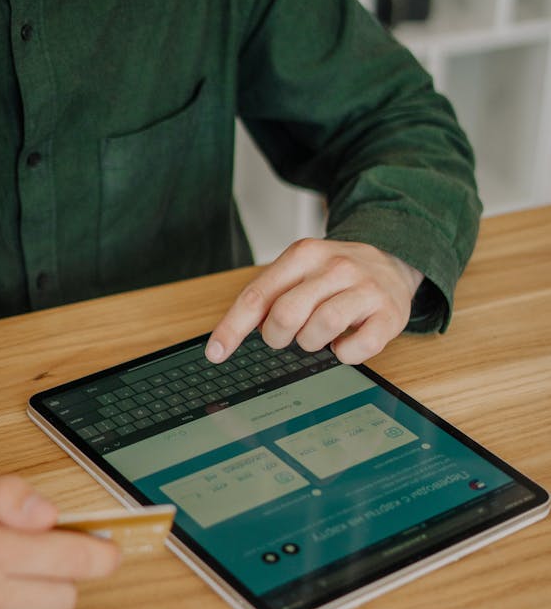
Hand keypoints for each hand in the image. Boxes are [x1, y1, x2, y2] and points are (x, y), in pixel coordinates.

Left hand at [206, 238, 423, 364]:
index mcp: (304, 254)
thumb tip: (230, 336)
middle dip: (277, 337)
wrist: (393, 263)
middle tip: (286, 337)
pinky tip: (344, 343)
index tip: (216, 354)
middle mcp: (336, 266)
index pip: (258, 295)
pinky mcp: (390, 313)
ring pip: (321, 328)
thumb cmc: (336, 277)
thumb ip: (269, 297)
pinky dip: (345, 354)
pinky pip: (358, 347)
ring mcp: (365, 288)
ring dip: (311, 343)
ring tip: (319, 336)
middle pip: (286, 314)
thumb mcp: (300, 273)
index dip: (233, 328)